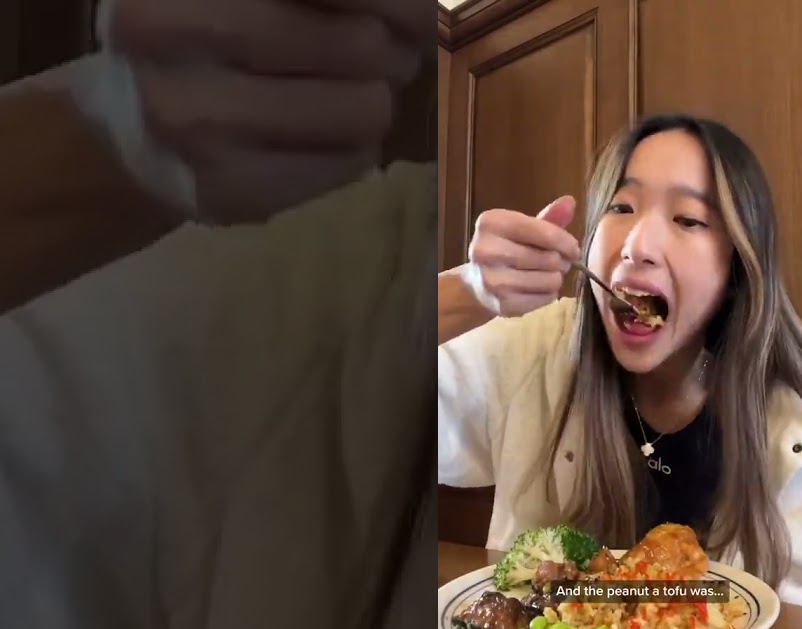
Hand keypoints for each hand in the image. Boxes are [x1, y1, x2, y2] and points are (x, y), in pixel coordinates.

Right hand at [97, 0, 431, 222]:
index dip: (398, 3)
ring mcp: (192, 119)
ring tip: (338, 92)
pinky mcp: (225, 188)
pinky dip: (353, 147)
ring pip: (368, 107)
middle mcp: (168, 32)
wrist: (129, 125)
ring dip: (372, 99)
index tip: (414, 15)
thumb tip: (423, 13)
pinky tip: (313, 136)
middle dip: (386, 49)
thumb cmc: (209, 31)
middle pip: (364, 42)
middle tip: (370, 54)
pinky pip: (353, 161)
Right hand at [463, 197, 579, 317]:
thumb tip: (570, 202)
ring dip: (555, 278)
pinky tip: (535, 288)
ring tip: (544, 274)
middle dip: (561, 261)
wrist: (478, 283)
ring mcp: (493, 280)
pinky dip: (548, 293)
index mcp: (491, 223)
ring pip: (551, 279)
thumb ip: (549, 217)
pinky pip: (546, 298)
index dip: (566, 242)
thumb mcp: (523, 228)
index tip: (573, 249)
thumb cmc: (506, 248)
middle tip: (556, 262)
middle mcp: (486, 251)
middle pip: (550, 258)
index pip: (545, 232)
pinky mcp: (503, 304)